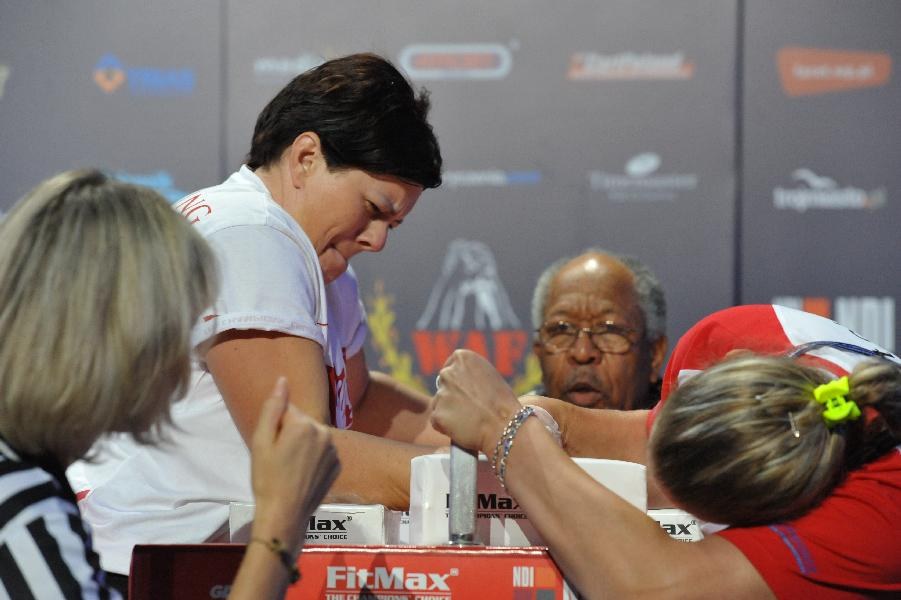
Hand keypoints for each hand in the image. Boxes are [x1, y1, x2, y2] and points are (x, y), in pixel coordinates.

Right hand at [249, 377, 340, 550]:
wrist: (285, 514)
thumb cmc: (267, 478)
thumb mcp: (261, 441)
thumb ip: (273, 407)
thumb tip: (282, 380)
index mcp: (305, 424)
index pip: (287, 411)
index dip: (275, 427)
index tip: (271, 447)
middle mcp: (325, 433)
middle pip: (302, 423)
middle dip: (290, 435)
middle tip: (278, 460)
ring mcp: (334, 450)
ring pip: (313, 438)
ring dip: (302, 447)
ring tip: (290, 469)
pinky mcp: (338, 465)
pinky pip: (323, 453)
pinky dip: (314, 460)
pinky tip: (302, 476)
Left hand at [430, 350, 521, 454]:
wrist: (506, 426)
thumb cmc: (502, 402)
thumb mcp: (488, 374)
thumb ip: (469, 372)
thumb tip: (456, 377)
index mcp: (462, 358)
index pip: (451, 368)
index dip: (459, 382)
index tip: (470, 393)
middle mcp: (447, 372)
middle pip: (443, 385)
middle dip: (452, 396)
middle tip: (470, 408)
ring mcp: (441, 394)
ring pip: (439, 404)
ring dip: (449, 412)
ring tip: (470, 419)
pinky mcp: (437, 415)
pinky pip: (437, 421)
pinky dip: (446, 427)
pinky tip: (464, 428)